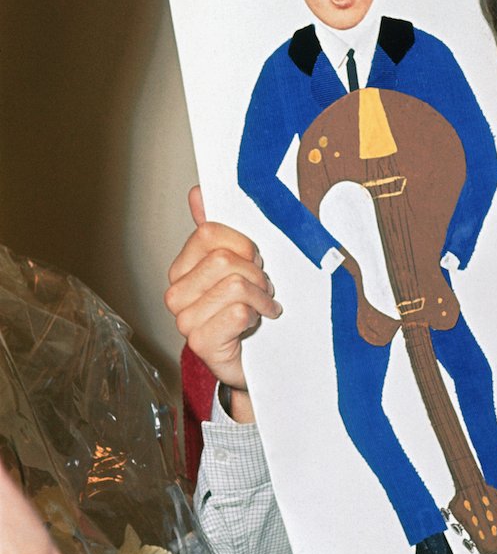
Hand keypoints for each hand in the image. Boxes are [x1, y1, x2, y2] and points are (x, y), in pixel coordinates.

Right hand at [164, 187, 279, 421]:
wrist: (255, 361)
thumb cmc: (248, 310)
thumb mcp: (239, 265)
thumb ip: (217, 231)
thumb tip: (198, 192)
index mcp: (182, 269)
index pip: (210, 233)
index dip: (244, 245)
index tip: (255, 261)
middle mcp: (176, 293)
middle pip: (225, 259)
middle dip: (256, 272)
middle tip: (263, 289)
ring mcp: (185, 320)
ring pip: (235, 285)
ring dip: (260, 296)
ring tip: (262, 307)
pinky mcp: (201, 344)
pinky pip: (237, 313)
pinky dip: (256, 316)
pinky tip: (254, 325)